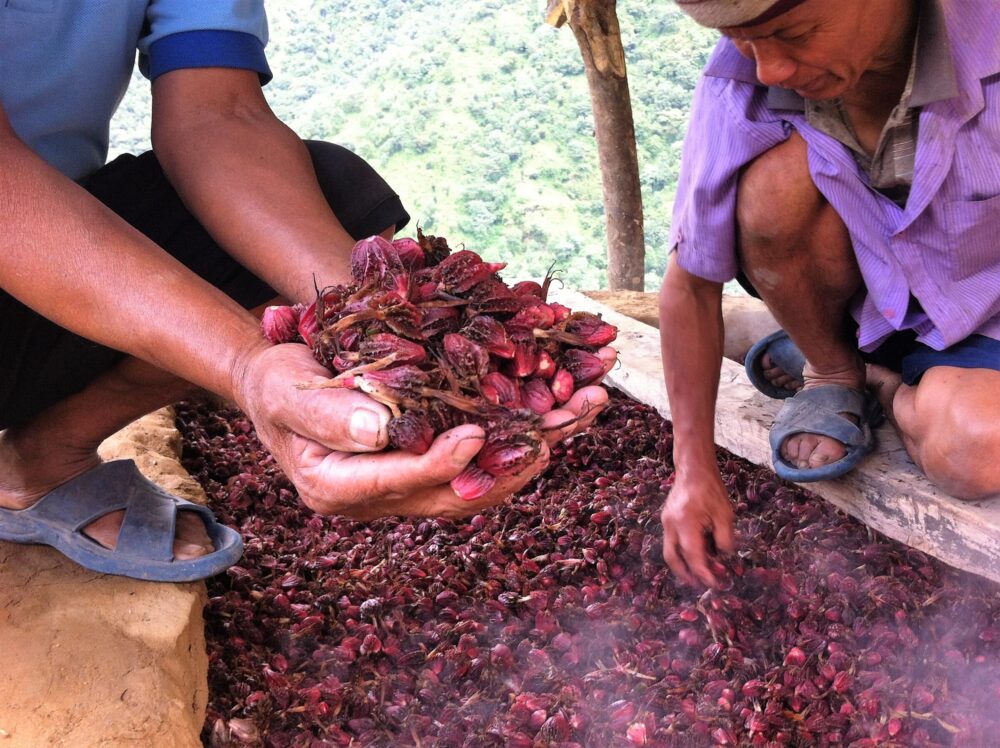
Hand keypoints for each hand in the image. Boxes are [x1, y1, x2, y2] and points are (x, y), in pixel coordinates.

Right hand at [233, 343, 616, 519]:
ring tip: (579, 414)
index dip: (440, 461)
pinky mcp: (424, 471)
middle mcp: (377, 499)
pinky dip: (517, 444)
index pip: (398, 481)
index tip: (476, 433)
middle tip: (562, 424)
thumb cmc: (277, 383)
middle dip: (514, 460)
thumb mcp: (286, 390)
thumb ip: (327, 413)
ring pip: (478, 484)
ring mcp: (404, 490)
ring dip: (532, 451)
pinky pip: (478, 468)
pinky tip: (553, 418)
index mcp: (337, 487)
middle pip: (454, 492)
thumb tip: (380, 431)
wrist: (280, 386)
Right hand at [661, 468, 734, 586]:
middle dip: (685, 574)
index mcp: (685, 523)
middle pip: (672, 558)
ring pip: (670, 550)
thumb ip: (725, 539)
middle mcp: (671, 525)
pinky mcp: (667, 518)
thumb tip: (723, 557)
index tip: (715, 584)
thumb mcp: (725, 514)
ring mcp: (666, 522)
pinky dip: (682, 551)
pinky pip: (672, 541)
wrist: (693, 468)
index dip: (703, 573)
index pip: (693, 556)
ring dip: (682, 564)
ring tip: (697, 573)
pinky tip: (695, 553)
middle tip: (700, 584)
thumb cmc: (711, 489)